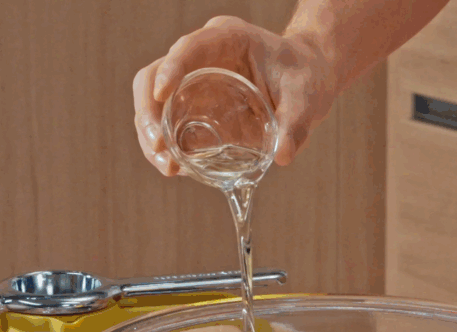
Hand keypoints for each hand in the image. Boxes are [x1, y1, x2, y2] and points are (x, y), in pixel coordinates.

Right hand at [133, 16, 336, 175]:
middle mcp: (201, 56)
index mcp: (226, 38)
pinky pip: (168, 123)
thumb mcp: (305, 98)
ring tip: (168, 167)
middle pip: (154, 76)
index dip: (170, 68)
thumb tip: (283, 156)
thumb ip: (295, 123)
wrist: (307, 80)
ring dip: (151, 135)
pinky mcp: (193, 106)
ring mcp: (192, 81)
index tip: (163, 94)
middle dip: (149, 112)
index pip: (187, 47)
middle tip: (159, 147)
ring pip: (154, 102)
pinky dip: (166, 146)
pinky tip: (175, 168)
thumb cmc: (304, 79)